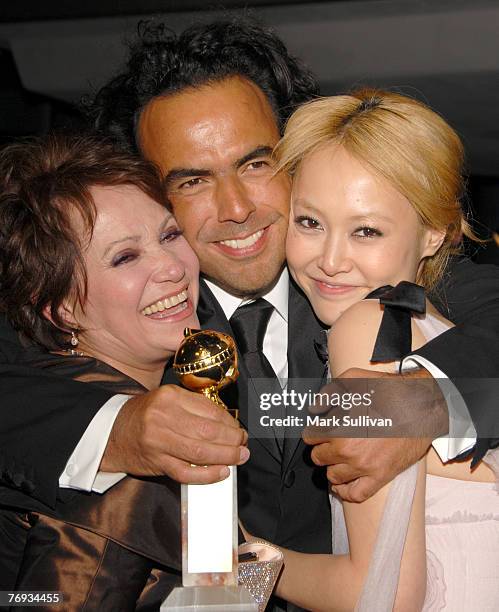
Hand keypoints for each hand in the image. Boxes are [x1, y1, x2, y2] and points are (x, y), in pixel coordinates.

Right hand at [100, 385, 247, 483]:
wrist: (112, 432)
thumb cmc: (145, 416)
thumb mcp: (167, 401)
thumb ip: (194, 408)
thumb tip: (228, 423)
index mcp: (170, 396)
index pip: (209, 410)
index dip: (230, 422)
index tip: (239, 429)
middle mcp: (164, 416)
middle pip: (208, 431)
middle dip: (232, 440)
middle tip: (243, 444)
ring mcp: (159, 441)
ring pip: (200, 452)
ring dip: (226, 456)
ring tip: (239, 457)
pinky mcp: (156, 462)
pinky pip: (186, 472)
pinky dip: (207, 475)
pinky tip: (221, 472)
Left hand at [303, 367, 447, 501]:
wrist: (420, 406)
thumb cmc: (388, 392)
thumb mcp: (352, 380)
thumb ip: (327, 394)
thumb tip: (315, 409)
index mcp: (338, 427)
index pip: (310, 437)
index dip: (314, 431)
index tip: (319, 430)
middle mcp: (348, 450)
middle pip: (318, 457)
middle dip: (322, 448)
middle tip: (329, 442)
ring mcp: (364, 466)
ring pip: (333, 476)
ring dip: (332, 467)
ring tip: (338, 458)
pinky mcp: (380, 476)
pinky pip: (356, 494)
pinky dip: (345, 492)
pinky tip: (343, 484)